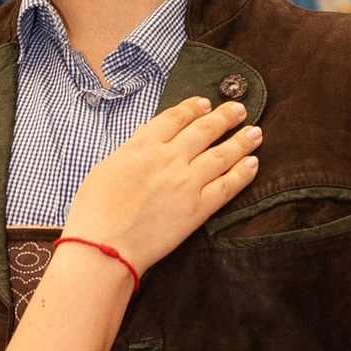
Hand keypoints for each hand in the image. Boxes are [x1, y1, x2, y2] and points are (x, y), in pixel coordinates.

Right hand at [63, 97, 259, 276]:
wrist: (104, 246)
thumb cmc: (94, 212)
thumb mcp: (105, 168)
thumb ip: (131, 152)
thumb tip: (146, 140)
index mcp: (143, 145)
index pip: (176, 117)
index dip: (194, 108)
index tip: (205, 104)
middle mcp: (169, 157)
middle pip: (205, 129)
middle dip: (225, 117)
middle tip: (239, 109)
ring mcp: (187, 181)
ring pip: (222, 153)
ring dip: (242, 140)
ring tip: (255, 132)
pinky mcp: (199, 208)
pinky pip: (228, 185)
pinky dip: (243, 172)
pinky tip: (253, 163)